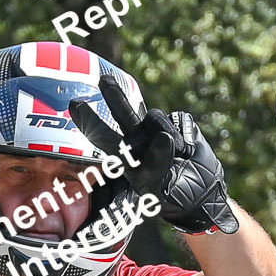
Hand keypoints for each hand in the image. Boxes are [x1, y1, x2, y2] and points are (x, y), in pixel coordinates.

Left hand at [70, 74, 238, 234]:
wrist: (202, 191)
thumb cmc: (174, 196)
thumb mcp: (160, 188)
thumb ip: (158, 162)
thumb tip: (163, 135)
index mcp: (126, 159)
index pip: (104, 137)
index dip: (89, 121)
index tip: (74, 104)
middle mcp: (138, 140)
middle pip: (123, 113)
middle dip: (114, 96)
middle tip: (104, 79)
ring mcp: (157, 130)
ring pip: (156, 117)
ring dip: (169, 135)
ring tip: (179, 156)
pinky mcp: (178, 123)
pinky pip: (179, 119)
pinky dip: (186, 134)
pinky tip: (189, 149)